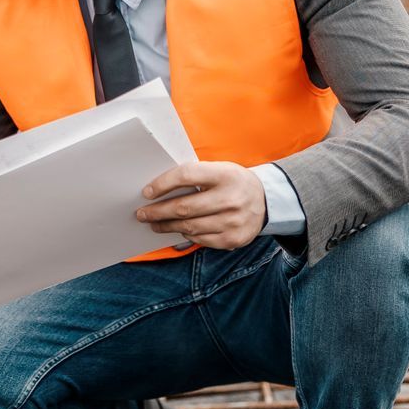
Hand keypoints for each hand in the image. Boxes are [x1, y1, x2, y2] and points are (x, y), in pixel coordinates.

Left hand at [136, 161, 267, 250]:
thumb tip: (158, 189)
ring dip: (167, 226)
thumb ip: (194, 176)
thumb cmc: (232, 182)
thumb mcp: (219, 169)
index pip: (186, 176)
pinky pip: (200, 239)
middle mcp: (231, 199)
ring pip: (189, 227)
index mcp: (225, 174)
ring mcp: (233, 222)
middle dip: (157, 212)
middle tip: (142, 214)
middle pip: (184, 207)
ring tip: (154, 223)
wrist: (266, 200)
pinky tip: (177, 229)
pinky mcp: (233, 239)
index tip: (147, 192)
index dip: (163, 184)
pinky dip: (185, 234)